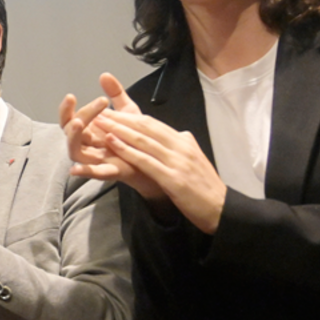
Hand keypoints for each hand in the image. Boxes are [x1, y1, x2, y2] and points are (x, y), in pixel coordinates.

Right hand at [61, 73, 165, 201]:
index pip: (70, 118)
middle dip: (75, 116)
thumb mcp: (127, 111)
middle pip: (71, 131)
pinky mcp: (109, 171)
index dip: (67, 108)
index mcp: (90, 130)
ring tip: (78, 123)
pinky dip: (83, 171)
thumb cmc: (136, 138)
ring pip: (74, 151)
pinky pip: (93, 172)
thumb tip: (104, 75)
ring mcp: (96, 158)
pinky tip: (74, 169)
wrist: (155, 159)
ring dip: (73, 137)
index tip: (71, 96)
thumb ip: (115, 94)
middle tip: (87, 105)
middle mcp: (89, 144)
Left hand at [92, 109, 225, 233]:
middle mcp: (181, 147)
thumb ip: (185, 145)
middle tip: (98, 112)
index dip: (130, 117)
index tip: (111, 111)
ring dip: (119, 130)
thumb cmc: (205, 186)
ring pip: (144, 141)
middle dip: (120, 119)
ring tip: (100, 123)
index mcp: (184, 142)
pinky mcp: (173, 178)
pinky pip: (146, 161)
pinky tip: (112, 143)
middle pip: (145, 128)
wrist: (221, 208)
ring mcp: (177, 162)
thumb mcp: (195, 160)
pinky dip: (127, 150)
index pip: (153, 124)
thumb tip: (179, 133)